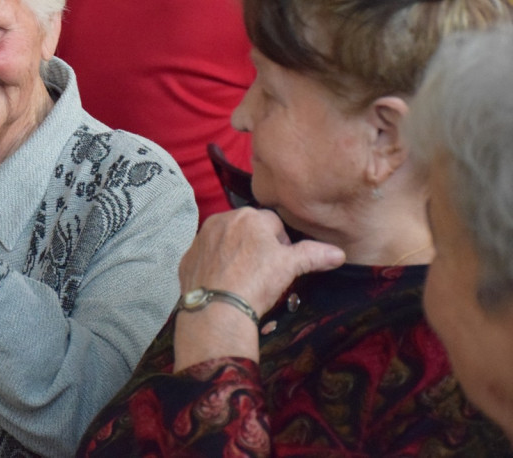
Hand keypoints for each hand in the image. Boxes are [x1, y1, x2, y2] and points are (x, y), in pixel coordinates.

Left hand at [181, 207, 345, 315]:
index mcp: (248, 216)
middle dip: (257, 246)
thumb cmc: (255, 282)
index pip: (273, 223)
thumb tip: (338, 253)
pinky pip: (206, 256)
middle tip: (264, 272)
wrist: (217, 309)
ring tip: (243, 278)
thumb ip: (313, 255)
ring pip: (225, 241)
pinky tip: (223, 283)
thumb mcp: (289, 267)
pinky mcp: (187, 257)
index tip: (282, 263)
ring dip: (235, 253)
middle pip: (248, 229)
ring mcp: (201, 238)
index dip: (282, 244)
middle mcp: (221, 220)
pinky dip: (215, 266)